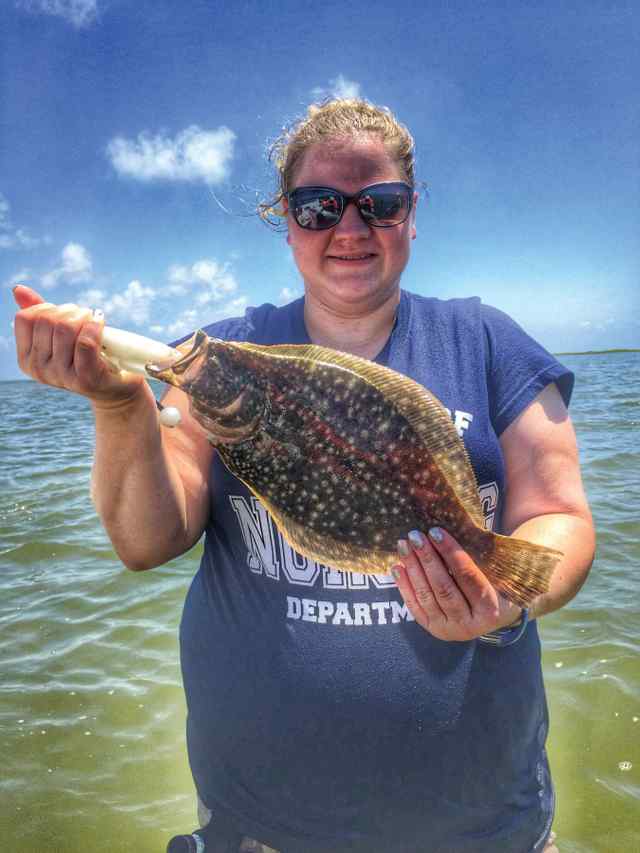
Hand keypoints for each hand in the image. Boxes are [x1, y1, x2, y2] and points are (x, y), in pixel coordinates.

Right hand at [13, 285, 144, 407]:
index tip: (64, 314)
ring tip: (93, 320)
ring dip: (84, 316)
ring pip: (66, 328)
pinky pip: (85, 343)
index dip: (47, 307)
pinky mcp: (85, 379)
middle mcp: (39, 370)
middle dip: (70, 310)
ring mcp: (61, 376)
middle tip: (85, 316)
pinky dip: (95, 327)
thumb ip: (39, 315)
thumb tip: (18, 290)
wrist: (115, 385)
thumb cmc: (86, 356)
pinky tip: (100, 322)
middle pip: (48, 320)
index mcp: (27, 359)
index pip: (26, 318)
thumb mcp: (59, 336)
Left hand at [393, 527, 521, 640]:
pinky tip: (397, 567)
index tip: (436, 532)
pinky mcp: (433, 629)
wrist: (494, 614)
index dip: (451, 553)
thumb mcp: (497, 573)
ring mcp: (449, 630)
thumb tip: (455, 527)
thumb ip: (482, 557)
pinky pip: (415, 607)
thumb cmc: (496, 585)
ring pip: (427, 596)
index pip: (468, 578)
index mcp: (491, 610)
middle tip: (415, 535)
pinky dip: (404, 586)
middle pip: (444, 588)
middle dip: (427, 559)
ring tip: (404, 545)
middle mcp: (470, 626)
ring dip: (413, 568)